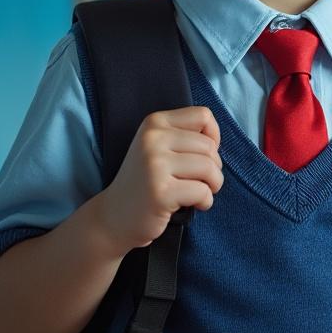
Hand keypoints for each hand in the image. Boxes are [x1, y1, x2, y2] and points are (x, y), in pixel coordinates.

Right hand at [96, 107, 222, 254]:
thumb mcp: (159, 147)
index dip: (213, 137)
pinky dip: (205, 202)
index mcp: (154, 122)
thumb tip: (216, 139)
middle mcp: (153, 139)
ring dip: (213, 185)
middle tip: (198, 181)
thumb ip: (185, 135)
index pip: (203, 115)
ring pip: (210, 168)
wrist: (115, 217)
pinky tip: (191, 205)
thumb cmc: (147, 181)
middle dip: (214, 167)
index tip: (201, 155)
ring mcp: (155, 165)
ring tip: (197, 193)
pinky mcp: (161, 192)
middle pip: (209, 146)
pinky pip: (203, 192)